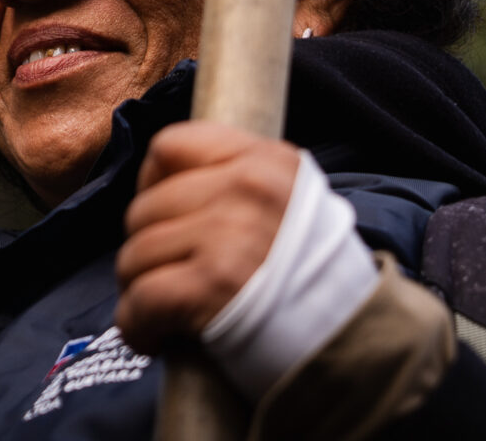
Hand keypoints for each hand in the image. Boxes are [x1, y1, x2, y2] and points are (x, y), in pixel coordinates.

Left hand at [115, 120, 299, 353]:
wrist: (350, 341)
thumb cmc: (312, 276)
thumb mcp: (290, 199)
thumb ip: (237, 178)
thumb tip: (166, 184)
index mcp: (265, 160)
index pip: (171, 145)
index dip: (153, 183)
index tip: (163, 216)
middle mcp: (247, 187)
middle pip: (146, 207)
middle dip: (146, 248)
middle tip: (165, 275)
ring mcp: (229, 234)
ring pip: (136, 253)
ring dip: (139, 289)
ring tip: (162, 309)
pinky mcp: (213, 286)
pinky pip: (140, 299)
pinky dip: (136, 326)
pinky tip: (154, 337)